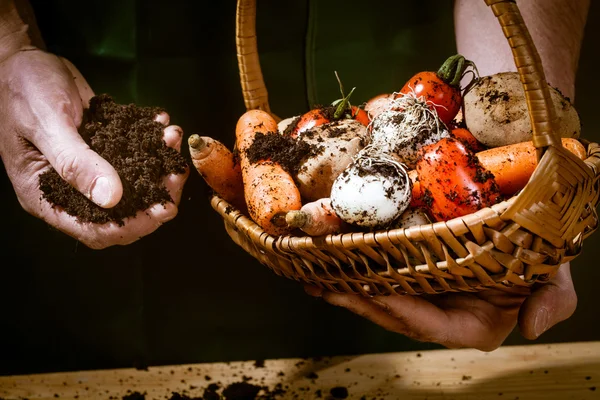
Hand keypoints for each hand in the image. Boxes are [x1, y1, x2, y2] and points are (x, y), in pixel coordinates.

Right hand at [0, 49, 188, 248]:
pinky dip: (153, 143)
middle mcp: (71, 189)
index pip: (94, 230)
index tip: (163, 209)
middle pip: (122, 213)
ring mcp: (90, 170)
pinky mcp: (104, 150)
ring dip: (160, 167)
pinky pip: (134, 156)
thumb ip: (75, 161)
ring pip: (134, 185)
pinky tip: (163, 125)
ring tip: (173, 139)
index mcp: (46, 195)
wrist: (23, 60)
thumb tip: (112, 198)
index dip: (132, 226)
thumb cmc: (22, 89)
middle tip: (177, 173)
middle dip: (155, 197)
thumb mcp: (46, 122)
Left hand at [305, 263, 575, 350]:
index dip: (400, 310)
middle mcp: (442, 315)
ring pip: (380, 299)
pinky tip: (328, 267)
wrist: (525, 226)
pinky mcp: (412, 275)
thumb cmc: (538, 254)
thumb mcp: (555, 275)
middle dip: (357, 302)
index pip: (430, 324)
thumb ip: (552, 302)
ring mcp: (424, 296)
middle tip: (323, 285)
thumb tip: (530, 328)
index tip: (371, 290)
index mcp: (473, 325)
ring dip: (345, 290)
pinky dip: (353, 272)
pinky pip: (379, 277)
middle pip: (394, 314)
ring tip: (315, 278)